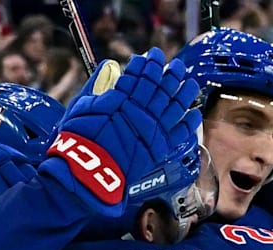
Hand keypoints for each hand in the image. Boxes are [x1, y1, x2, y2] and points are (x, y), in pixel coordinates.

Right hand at [38, 47, 201, 216]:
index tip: (152, 56)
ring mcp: (153, 129)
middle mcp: (142, 110)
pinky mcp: (160, 149)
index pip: (140, 75)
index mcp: (123, 97)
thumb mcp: (81, 105)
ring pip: (176, 105)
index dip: (147, 64)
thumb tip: (109, 65)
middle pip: (162, 87)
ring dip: (185, 92)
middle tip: (176, 66)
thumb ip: (97, 84)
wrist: (87, 170)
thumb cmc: (78, 139)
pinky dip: (189, 123)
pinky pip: (180, 134)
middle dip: (169, 73)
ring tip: (190, 83)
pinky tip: (194, 114)